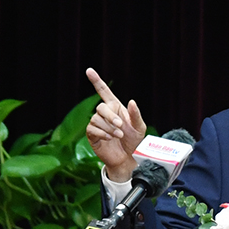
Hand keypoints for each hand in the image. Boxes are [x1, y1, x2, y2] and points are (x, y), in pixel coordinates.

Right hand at [85, 67, 146, 181]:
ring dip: (109, 127)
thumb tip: (131, 101)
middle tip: (120, 126)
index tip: (89, 70)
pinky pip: (92, 128)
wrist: (128, 158)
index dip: (96, 81)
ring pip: (96, 118)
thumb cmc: (135, 141)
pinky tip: (110, 138)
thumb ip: (136, 115)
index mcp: (116, 107)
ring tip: (118, 135)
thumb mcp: (140, 127)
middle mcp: (106, 114)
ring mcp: (98, 124)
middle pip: (101, 107)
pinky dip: (102, 133)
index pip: (104, 91)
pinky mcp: (92, 135)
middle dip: (110, 116)